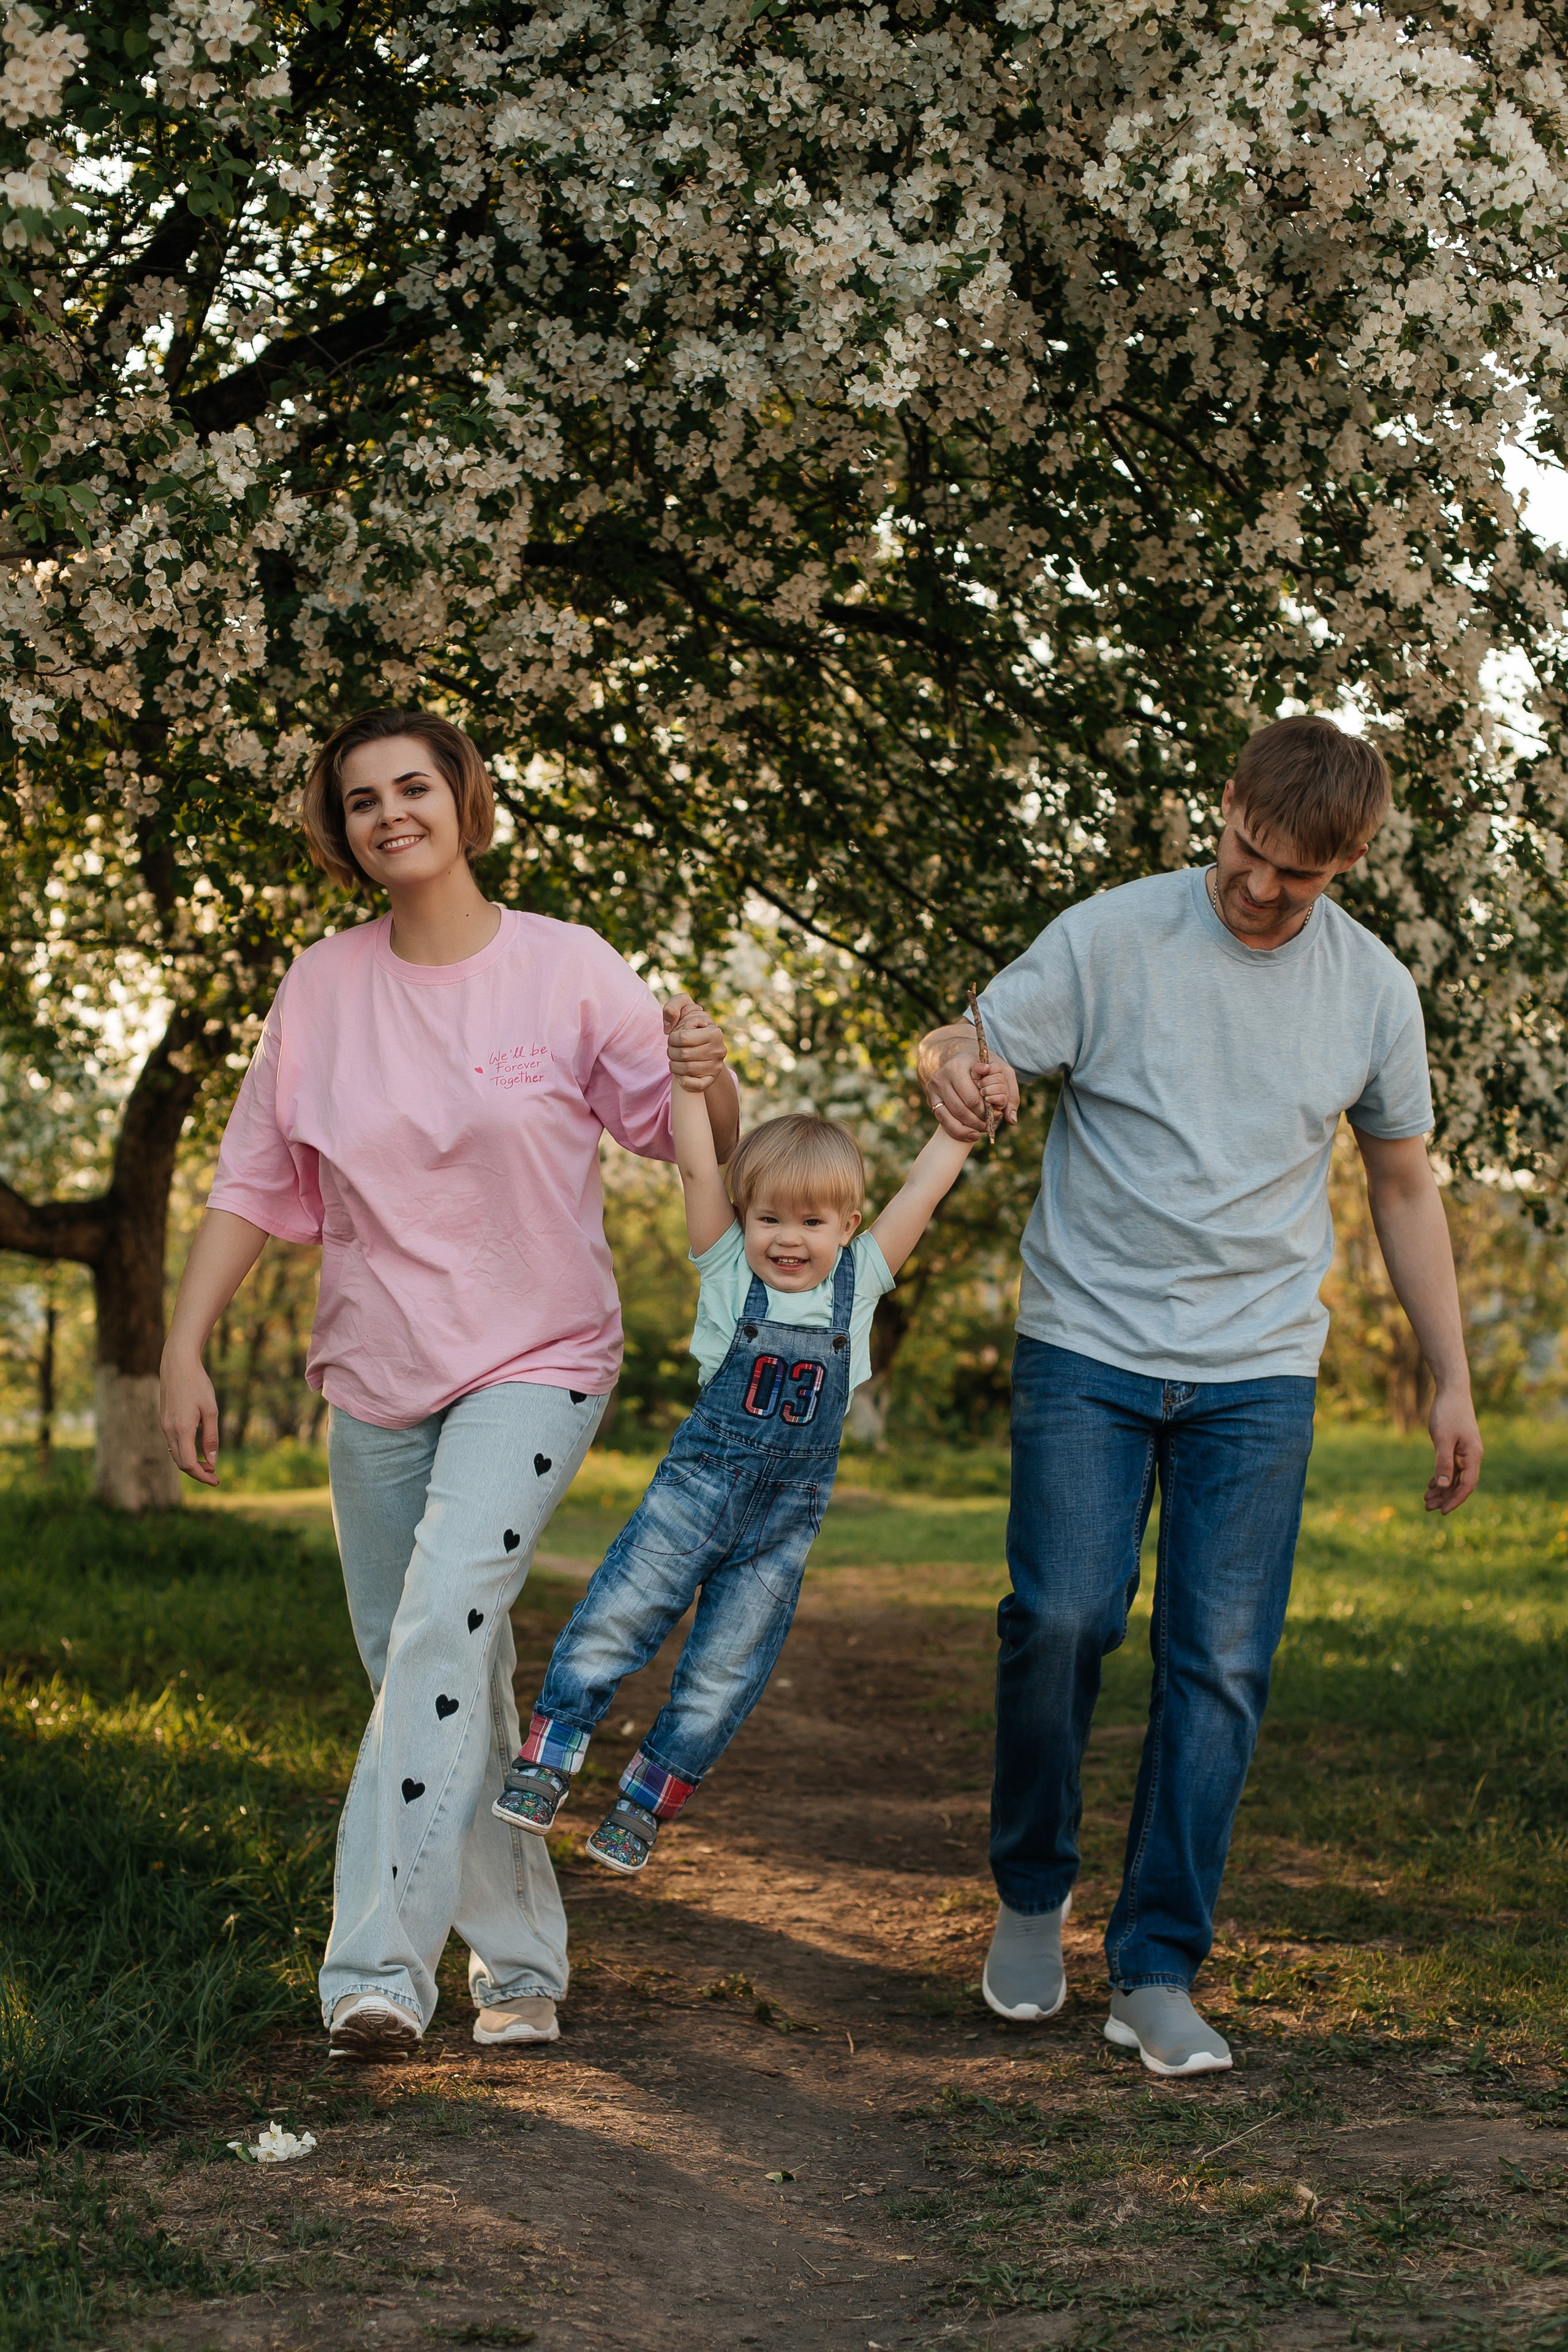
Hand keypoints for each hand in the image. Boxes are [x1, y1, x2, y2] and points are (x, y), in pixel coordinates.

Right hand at [160, 1347, 220, 1486]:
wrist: (177, 1364)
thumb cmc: (197, 1384)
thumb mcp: (211, 1410)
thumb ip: (211, 1437)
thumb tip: (212, 1461)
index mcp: (181, 1429)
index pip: (188, 1464)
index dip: (202, 1476)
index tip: (216, 1480)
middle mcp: (169, 1430)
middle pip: (180, 1463)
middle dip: (197, 1472)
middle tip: (215, 1475)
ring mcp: (164, 1425)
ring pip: (175, 1454)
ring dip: (191, 1463)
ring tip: (209, 1464)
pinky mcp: (164, 1419)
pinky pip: (173, 1443)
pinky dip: (185, 1452)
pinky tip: (197, 1449)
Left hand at [665, 997, 726, 1093]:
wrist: (702, 1043)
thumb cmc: (689, 1025)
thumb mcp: (682, 1008)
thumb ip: (673, 1007)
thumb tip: (669, 1026)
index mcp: (714, 1032)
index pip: (682, 1037)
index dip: (672, 1038)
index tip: (673, 1038)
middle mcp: (719, 1049)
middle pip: (683, 1054)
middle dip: (671, 1052)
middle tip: (671, 1050)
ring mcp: (717, 1065)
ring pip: (687, 1069)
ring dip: (674, 1066)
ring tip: (673, 1061)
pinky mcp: (712, 1077)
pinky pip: (699, 1085)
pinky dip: (687, 1082)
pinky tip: (681, 1077)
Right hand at [923, 1035, 1018, 1140]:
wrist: (959, 1055)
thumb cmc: (984, 1064)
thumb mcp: (1002, 1070)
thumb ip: (1010, 1092)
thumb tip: (1011, 1119)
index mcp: (956, 1067)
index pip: (972, 1098)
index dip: (985, 1111)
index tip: (997, 1113)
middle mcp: (941, 1078)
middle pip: (961, 1110)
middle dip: (979, 1121)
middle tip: (992, 1124)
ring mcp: (933, 1089)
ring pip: (950, 1117)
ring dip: (969, 1128)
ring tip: (983, 1129)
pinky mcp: (931, 1099)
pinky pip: (943, 1121)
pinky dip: (958, 1132)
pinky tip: (972, 1135)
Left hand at [1424, 1386, 1481, 1513]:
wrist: (1452, 1392)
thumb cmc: (1448, 1413)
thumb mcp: (1443, 1438)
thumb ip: (1443, 1462)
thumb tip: (1443, 1486)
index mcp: (1473, 1456)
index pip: (1467, 1485)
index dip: (1455, 1500)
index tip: (1442, 1512)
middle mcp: (1472, 1457)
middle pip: (1461, 1484)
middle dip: (1445, 1498)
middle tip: (1427, 1508)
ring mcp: (1466, 1452)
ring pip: (1455, 1477)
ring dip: (1442, 1489)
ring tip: (1426, 1500)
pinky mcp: (1458, 1447)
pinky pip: (1452, 1468)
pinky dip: (1442, 1477)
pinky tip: (1431, 1485)